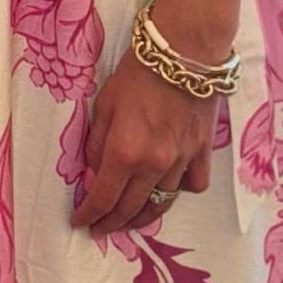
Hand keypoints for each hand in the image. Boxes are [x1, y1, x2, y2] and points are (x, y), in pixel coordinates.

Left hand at [72, 50, 218, 236]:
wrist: (185, 53)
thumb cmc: (137, 74)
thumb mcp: (103, 106)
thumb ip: (97, 145)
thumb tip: (94, 173)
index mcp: (124, 153)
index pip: (103, 198)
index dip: (89, 214)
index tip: (80, 222)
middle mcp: (155, 164)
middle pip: (132, 208)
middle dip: (113, 223)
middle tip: (101, 228)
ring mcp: (182, 160)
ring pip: (163, 203)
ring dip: (144, 214)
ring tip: (131, 218)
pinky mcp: (203, 151)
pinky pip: (193, 184)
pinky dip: (180, 190)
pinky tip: (169, 187)